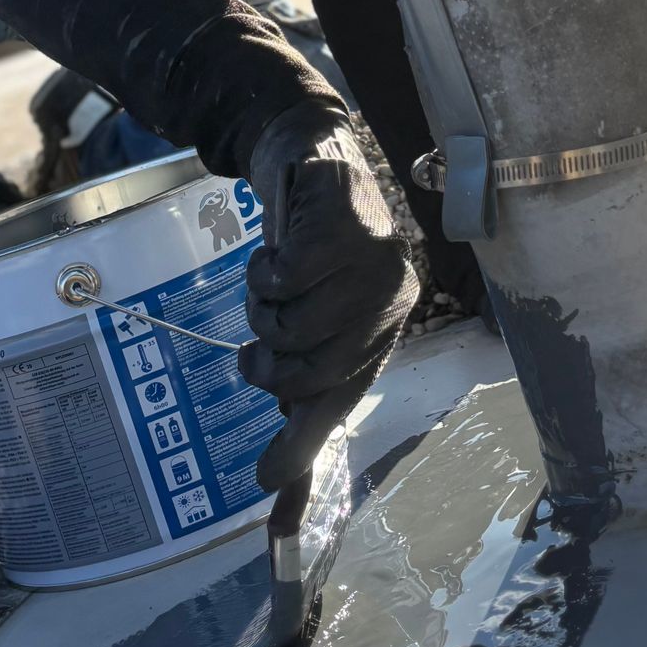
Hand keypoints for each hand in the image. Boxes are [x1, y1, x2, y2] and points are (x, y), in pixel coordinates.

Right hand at [241, 103, 417, 489]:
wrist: (305, 157)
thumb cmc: (305, 249)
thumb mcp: (305, 321)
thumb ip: (296, 393)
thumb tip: (278, 488)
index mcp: (386, 330)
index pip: (342, 402)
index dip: (301, 447)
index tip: (264, 486)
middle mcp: (393, 298)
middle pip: (310, 371)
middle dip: (266, 364)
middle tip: (253, 347)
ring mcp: (376, 260)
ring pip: (291, 324)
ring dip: (260, 307)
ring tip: (271, 283)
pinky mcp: (348, 223)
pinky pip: (284, 278)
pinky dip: (261, 271)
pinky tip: (273, 252)